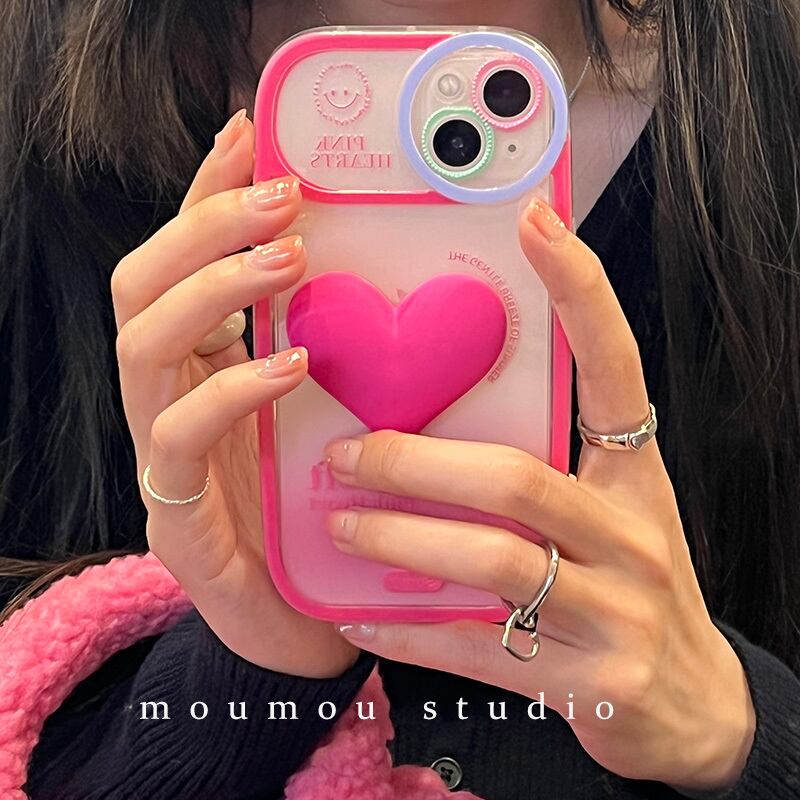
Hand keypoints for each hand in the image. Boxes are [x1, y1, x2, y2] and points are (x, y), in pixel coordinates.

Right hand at [111, 110, 357, 677]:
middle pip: (142, 288)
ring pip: (140, 349)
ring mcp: (163, 463)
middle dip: (206, 228)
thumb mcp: (338, 414)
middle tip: (282, 197)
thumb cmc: (331, 515)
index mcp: (207, 373)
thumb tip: (379, 272)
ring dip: (212, 290)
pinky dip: (231, 390)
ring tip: (285, 259)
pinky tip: (288, 365)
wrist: (316, 626)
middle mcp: (171, 405)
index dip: (206, 195)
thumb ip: (338, 350)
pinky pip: (176, 440)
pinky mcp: (175, 523)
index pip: (184, 265)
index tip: (248, 134)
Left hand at [325, 200, 754, 790]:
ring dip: (402, 540)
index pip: (614, 367)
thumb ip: (542, 467)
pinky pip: (479, 647)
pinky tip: (359, 613)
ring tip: (340, 525)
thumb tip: (432, 424)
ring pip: (492, 559)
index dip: (580, 291)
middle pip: (516, 477)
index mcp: (636, 474)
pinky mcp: (588, 681)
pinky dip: (410, 628)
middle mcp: (633, 532)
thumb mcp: (607, 509)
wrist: (690, 699)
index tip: (535, 223)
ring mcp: (616, 610)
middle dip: (417, 463)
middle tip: (346, 453)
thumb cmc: (630, 580)